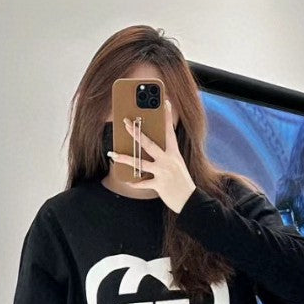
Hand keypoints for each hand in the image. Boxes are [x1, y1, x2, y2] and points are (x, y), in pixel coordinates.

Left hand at [107, 96, 195, 213]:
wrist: (190, 201)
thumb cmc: (182, 182)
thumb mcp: (177, 165)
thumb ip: (165, 156)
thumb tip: (148, 150)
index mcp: (174, 153)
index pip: (170, 131)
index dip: (167, 117)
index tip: (164, 102)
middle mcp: (168, 160)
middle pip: (149, 143)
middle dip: (136, 133)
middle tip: (126, 123)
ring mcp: (164, 172)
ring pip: (140, 163)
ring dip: (125, 158)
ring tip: (113, 154)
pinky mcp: (160, 185)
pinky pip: (143, 183)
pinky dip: (135, 183)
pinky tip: (127, 181)